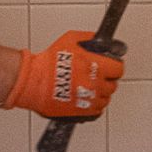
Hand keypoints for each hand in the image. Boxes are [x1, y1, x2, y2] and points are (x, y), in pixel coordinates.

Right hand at [1, 30, 125, 118]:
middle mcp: (96, 84)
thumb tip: (101, 41)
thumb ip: (89, 39)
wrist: (33, 81)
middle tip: (96, 76)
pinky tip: (84, 98)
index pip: (118, 69)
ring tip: (87, 87)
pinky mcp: (82, 113)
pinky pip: (97, 111)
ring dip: (99, 93)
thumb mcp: (70, 40)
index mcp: (97, 66)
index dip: (114, 67)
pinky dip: (92, 105)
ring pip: (105, 99)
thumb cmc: (48, 62)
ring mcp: (89, 100)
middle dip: (106, 80)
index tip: (109, 67)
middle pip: (113, 85)